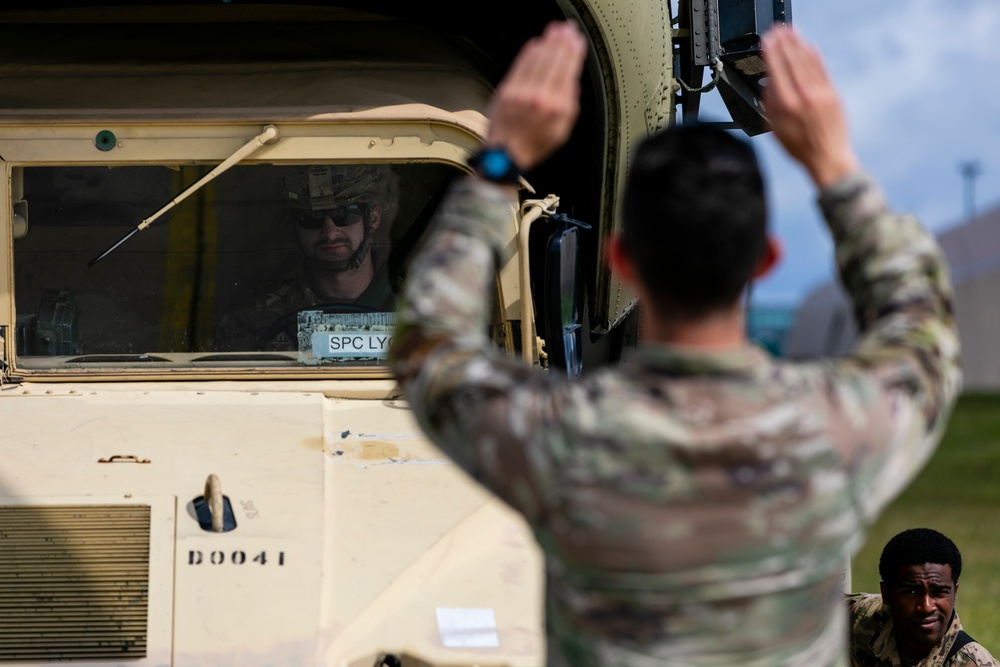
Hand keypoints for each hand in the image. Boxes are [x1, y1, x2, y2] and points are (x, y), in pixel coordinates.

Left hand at [486, 21, 587, 171]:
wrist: (506, 154)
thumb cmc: (534, 144)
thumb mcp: (562, 131)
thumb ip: (570, 106)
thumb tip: (573, 83)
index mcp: (556, 108)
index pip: (568, 71)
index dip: (573, 53)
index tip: (577, 41)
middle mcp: (539, 97)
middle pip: (553, 61)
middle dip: (562, 42)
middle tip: (567, 29)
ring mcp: (521, 92)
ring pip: (537, 60)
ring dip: (547, 42)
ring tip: (554, 30)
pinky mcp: (506, 90)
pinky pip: (519, 66)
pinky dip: (528, 53)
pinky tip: (535, 44)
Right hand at [762, 26, 859, 188]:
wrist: (828, 158)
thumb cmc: (799, 147)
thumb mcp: (775, 130)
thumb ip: (770, 105)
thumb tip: (769, 84)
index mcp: (786, 106)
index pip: (777, 71)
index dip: (772, 52)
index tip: (767, 39)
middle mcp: (803, 96)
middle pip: (792, 62)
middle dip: (784, 43)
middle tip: (777, 29)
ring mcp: (820, 93)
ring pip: (807, 62)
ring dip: (798, 44)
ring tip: (791, 31)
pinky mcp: (833, 93)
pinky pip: (822, 69)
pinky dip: (814, 56)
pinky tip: (809, 46)